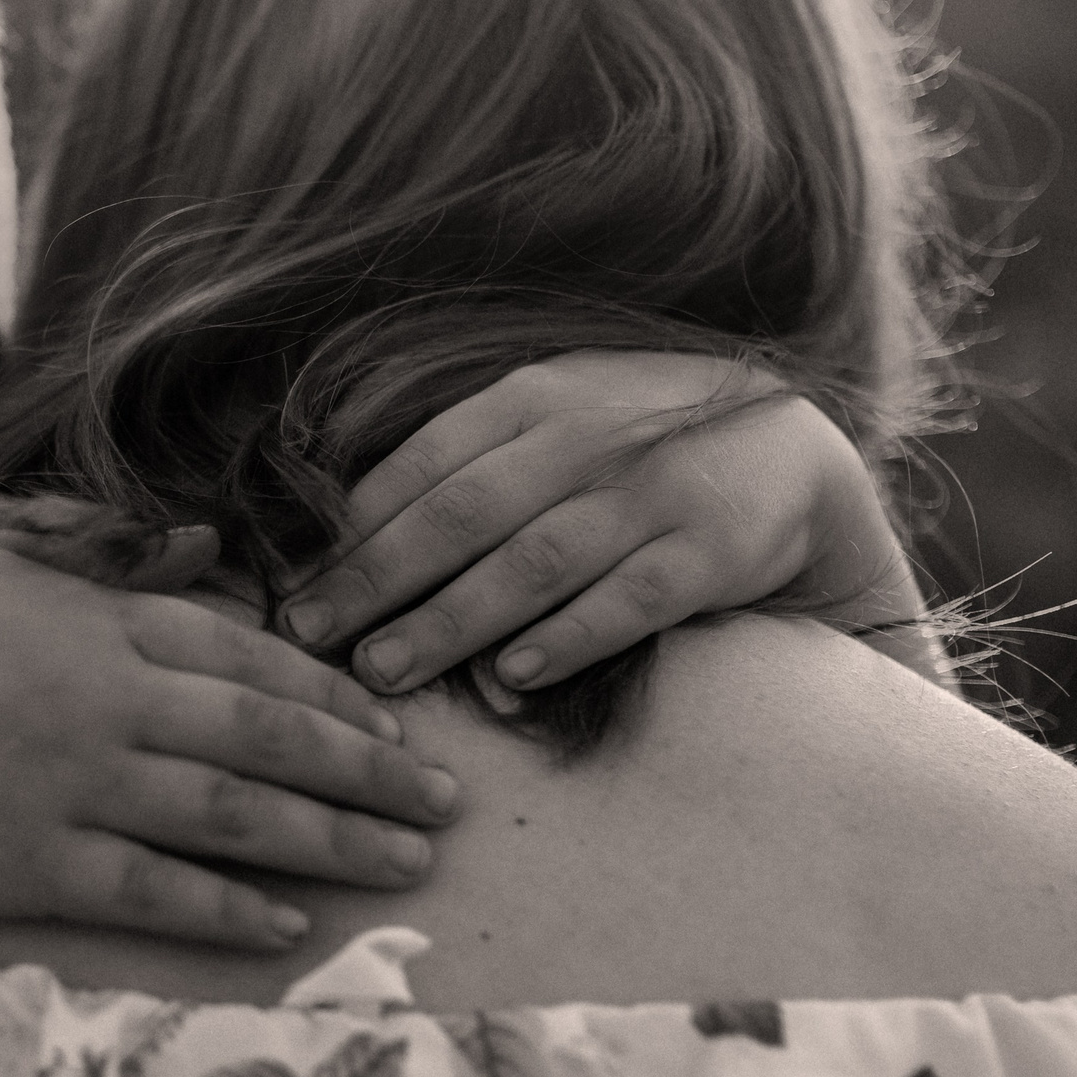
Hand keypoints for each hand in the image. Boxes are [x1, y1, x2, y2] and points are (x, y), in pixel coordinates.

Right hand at [0, 531, 460, 955]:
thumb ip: (103, 553)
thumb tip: (203, 547)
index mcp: (97, 617)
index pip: (252, 657)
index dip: (337, 696)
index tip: (396, 727)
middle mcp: (102, 696)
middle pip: (273, 739)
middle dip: (373, 775)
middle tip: (445, 805)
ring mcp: (67, 782)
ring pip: (237, 817)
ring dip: (336, 843)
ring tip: (405, 863)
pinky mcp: (25, 861)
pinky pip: (155, 891)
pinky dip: (228, 909)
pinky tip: (285, 922)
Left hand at [279, 352, 910, 693]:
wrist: (787, 450)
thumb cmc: (631, 447)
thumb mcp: (552, 422)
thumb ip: (467, 467)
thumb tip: (353, 539)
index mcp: (530, 399)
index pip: (420, 463)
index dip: (349, 527)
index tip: (289, 584)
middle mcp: (582, 439)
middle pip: (459, 515)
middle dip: (374, 580)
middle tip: (307, 636)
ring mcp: (647, 494)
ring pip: (530, 564)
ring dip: (449, 621)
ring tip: (381, 670)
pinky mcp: (707, 552)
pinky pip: (626, 601)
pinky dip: (566, 638)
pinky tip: (510, 676)